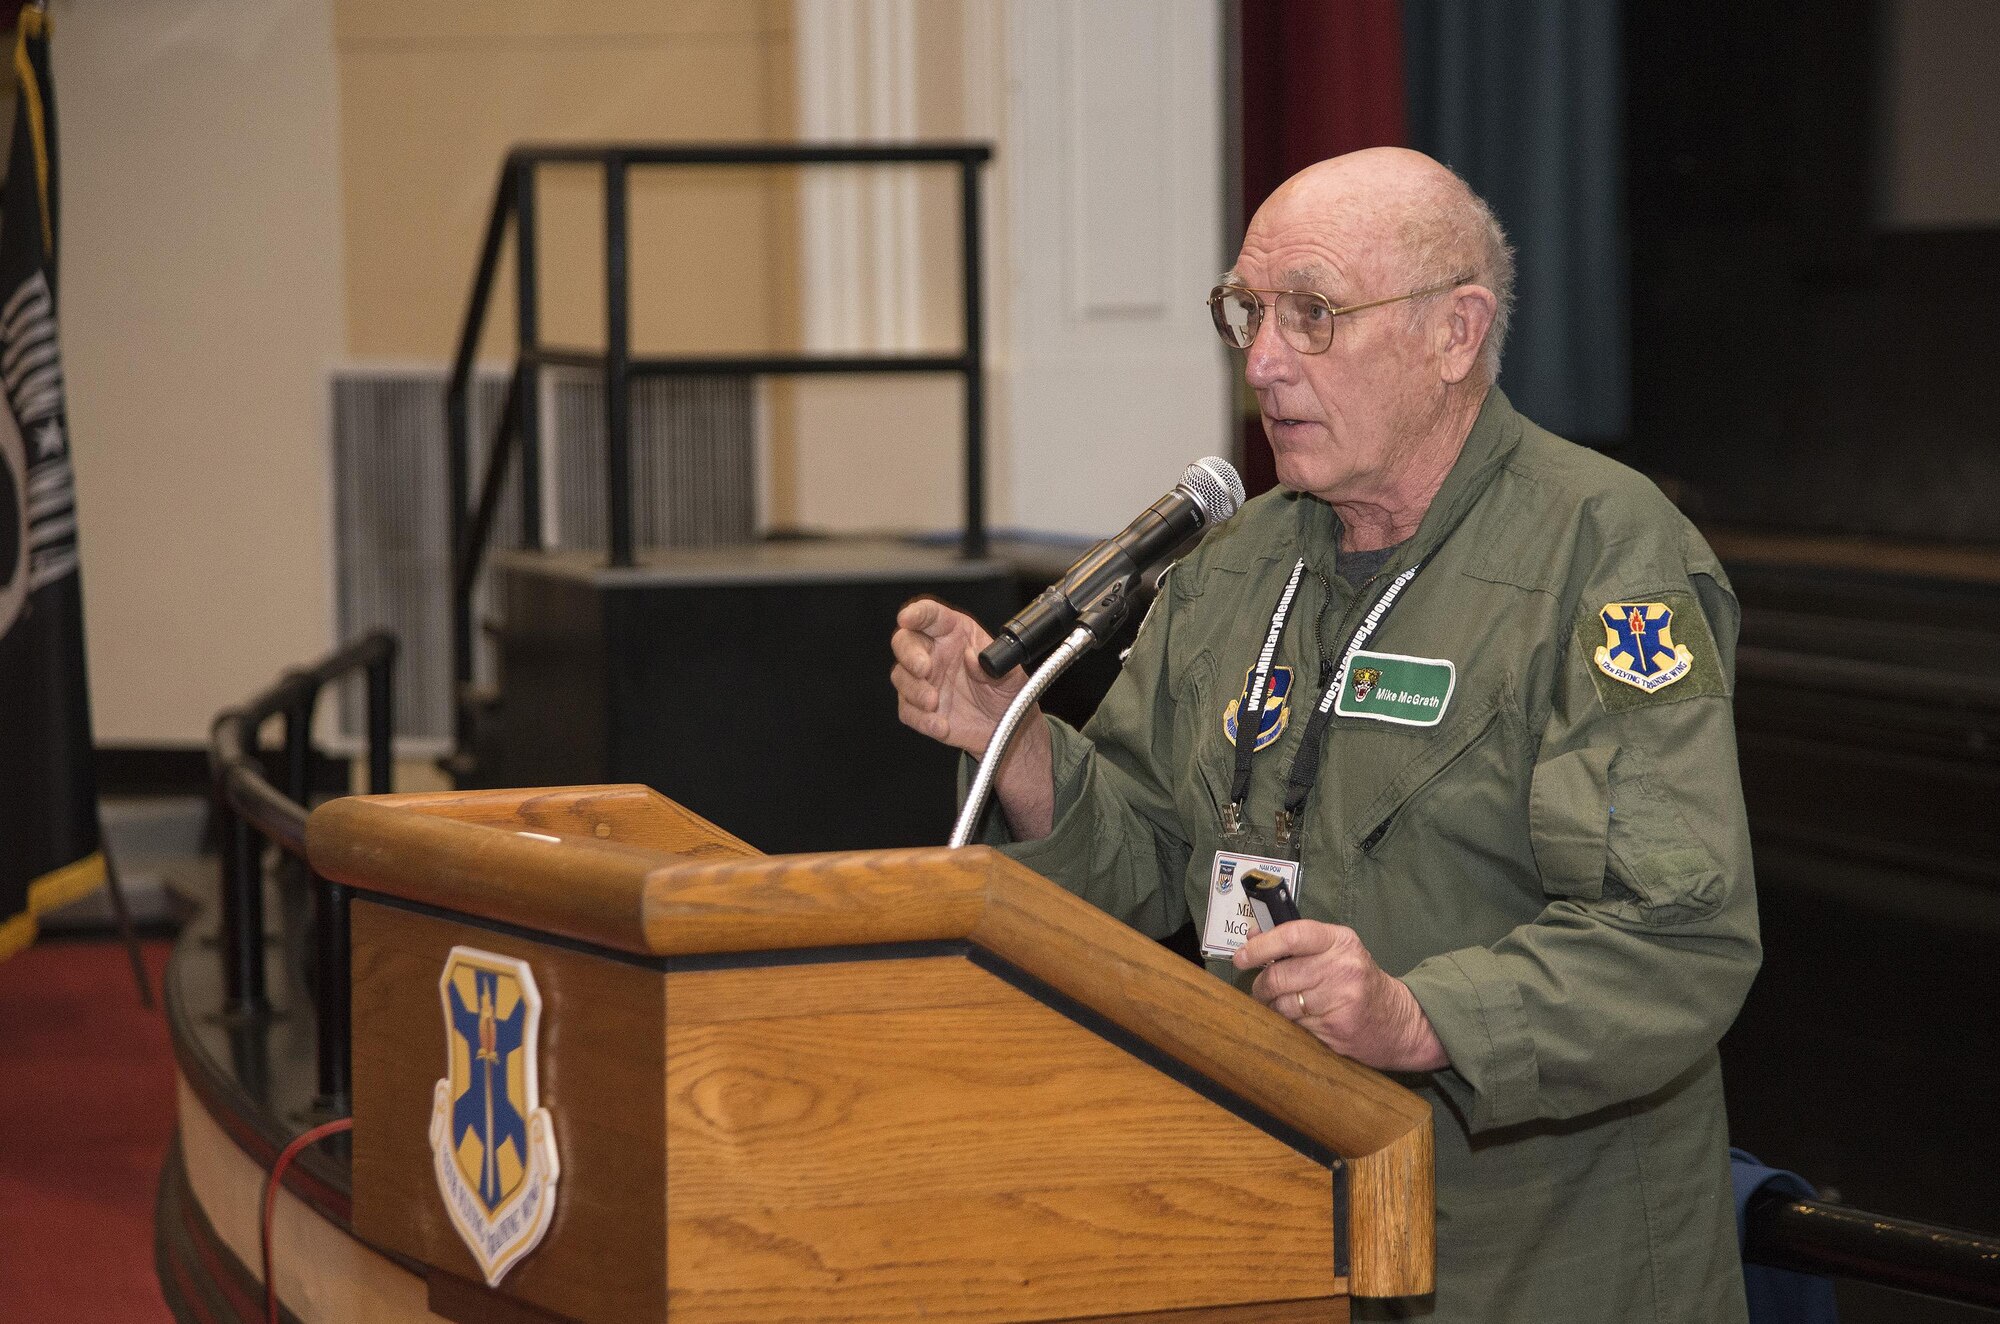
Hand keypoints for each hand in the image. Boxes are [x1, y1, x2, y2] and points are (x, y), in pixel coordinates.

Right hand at [890, 598, 1054, 838]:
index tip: (911, 617)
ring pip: (900, 678)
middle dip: (909, 656)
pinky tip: (942, 724)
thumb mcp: (1014, 676)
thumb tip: (971, 658)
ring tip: (941, 704)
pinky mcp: (921, 711)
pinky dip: (921, 718)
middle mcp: (935, 655)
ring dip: (917, 692)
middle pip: (902, 643)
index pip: (927, 614)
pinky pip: (907, 711)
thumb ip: (992, 665)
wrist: (1009, 733)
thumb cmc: (1012, 696)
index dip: (916, 613)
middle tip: (926, 670)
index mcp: (956, 635)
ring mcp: (925, 682)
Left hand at [1232, 920, 1448, 1071]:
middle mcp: (1343, 967)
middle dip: (1262, 985)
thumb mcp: (1335, 951)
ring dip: (1274, 1007)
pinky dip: (1292, 1024)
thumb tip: (1253, 935)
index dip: (1261, 946)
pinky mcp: (1337, 1028)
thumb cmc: (1358, 981)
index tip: (1241, 957)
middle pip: (1280, 975)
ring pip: (1283, 1004)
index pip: (1293, 935)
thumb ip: (1295, 942)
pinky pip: (1296, 1026)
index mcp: (1340, 941)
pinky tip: (1305, 1020)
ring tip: (1285, 1006)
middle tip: (1262, 989)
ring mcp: (1342, 999)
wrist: (1399, 1021)